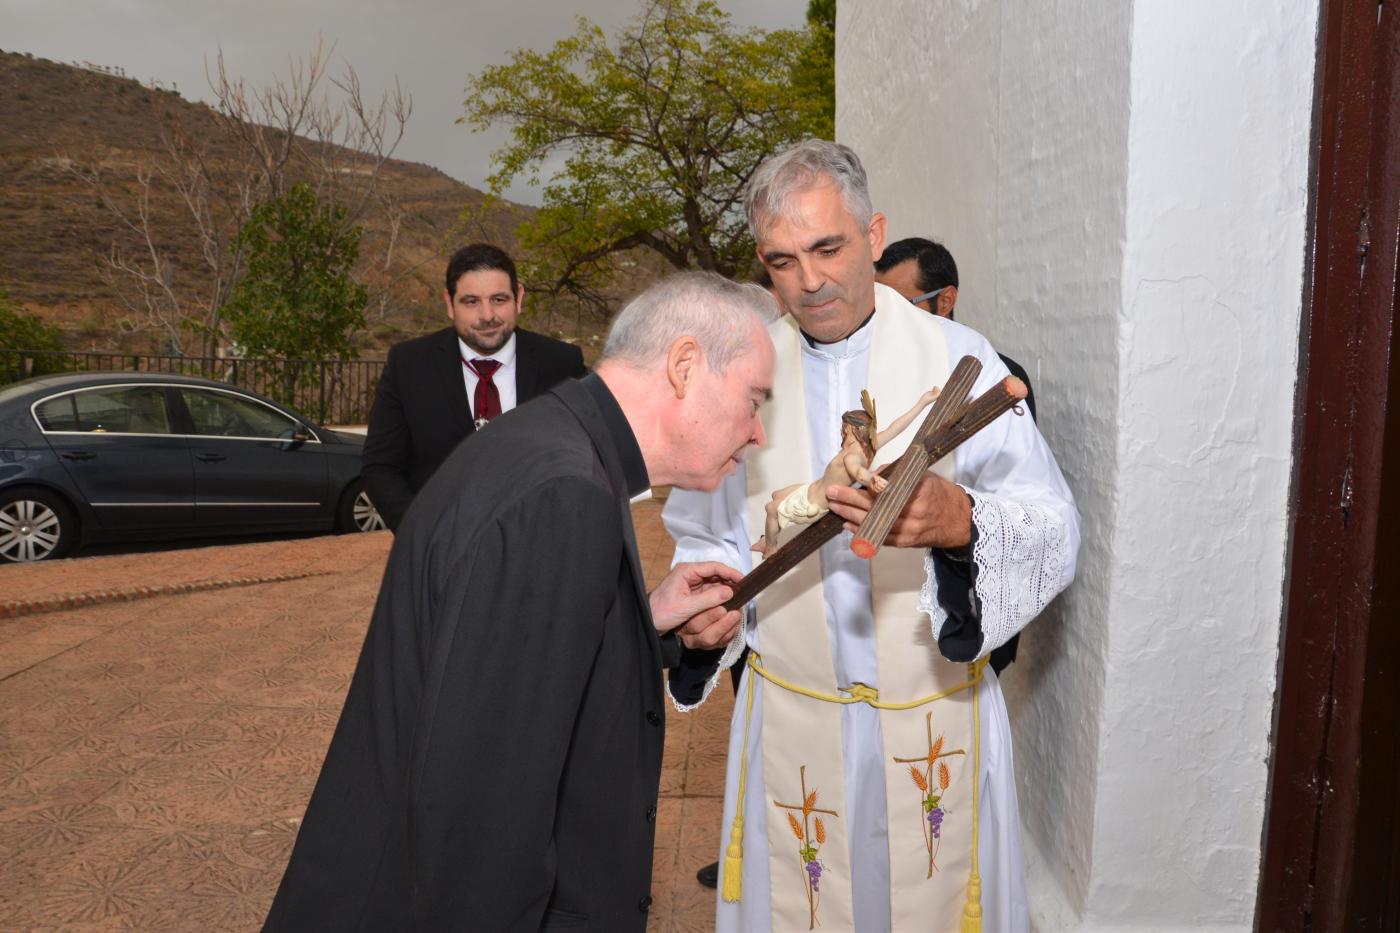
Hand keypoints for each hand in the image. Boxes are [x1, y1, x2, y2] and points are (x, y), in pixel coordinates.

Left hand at [649, 561, 742, 642]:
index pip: (714, 567)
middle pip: (716, 574)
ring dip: (726, 590)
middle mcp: (690, 574)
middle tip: (744, 591)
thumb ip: (708, 599)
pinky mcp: (692, 593)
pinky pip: (710, 592)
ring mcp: (691, 583)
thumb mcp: (686, 607)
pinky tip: (728, 602)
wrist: (647, 620)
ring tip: (739, 597)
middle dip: (730, 581)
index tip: (743, 580)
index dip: (730, 572)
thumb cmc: (660, 612)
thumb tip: (729, 591)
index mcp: (686, 571)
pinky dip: (719, 596)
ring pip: (714, 583)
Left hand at [825, 473, 971, 548]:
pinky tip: (848, 524)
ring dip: (851, 516)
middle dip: (849, 501)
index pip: (883, 492)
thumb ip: (897, 474)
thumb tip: (871, 473)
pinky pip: (879, 537)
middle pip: (874, 508)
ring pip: (874, 524)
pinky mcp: (905, 542)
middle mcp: (912, 514)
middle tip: (831, 494)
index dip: (861, 489)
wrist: (958, 520)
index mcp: (917, 494)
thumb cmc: (939, 493)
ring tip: (834, 507)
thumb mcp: (922, 476)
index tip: (844, 483)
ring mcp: (908, 531)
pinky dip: (862, 531)